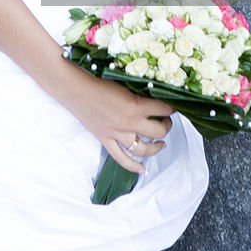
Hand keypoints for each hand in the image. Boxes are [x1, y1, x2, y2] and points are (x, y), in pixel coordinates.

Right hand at [60, 67, 174, 174]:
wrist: (75, 88)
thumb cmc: (98, 80)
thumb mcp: (125, 83)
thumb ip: (140, 92)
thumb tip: (155, 96)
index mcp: (136, 106)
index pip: (164, 109)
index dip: (172, 107)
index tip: (174, 105)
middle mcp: (129, 123)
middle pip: (159, 131)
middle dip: (166, 126)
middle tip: (166, 120)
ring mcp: (118, 134)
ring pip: (144, 149)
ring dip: (156, 147)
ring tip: (161, 142)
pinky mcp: (106, 141)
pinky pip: (122, 159)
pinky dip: (134, 167)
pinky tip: (143, 170)